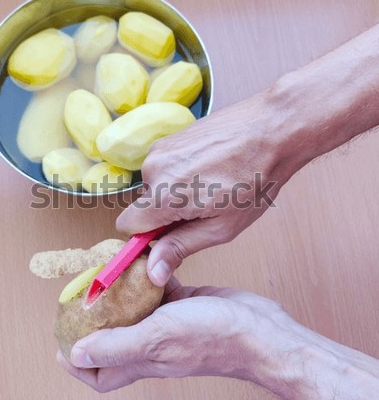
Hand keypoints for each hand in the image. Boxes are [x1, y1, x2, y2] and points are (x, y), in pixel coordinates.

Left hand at [57, 276, 281, 391]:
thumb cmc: (213, 337)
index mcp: (143, 359)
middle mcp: (152, 344)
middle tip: (83, 296)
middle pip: (113, 336)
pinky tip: (145, 263)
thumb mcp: (159, 338)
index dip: (77, 361)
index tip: (61, 340)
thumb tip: (77, 353)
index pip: (99, 372)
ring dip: (121, 294)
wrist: (258, 329)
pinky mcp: (183, 304)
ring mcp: (168, 324)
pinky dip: (148, 278)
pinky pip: (158, 291)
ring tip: (109, 274)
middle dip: (95, 319)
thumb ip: (118, 346)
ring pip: (134, 310)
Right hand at [117, 23, 378, 286]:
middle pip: (143, 206)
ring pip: (154, 186)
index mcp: (163, 196)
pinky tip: (206, 168)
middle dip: (165, 214)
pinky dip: (179, 173)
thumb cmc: (255, 179)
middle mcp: (153, 169)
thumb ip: (180, 247)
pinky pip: (163, 167)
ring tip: (209, 184)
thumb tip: (152, 272)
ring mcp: (159, 149)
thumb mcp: (221, 227)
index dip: (146, 236)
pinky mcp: (168, 138)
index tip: (169, 236)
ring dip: (173, 192)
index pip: (127, 226)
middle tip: (202, 208)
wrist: (272, 128)